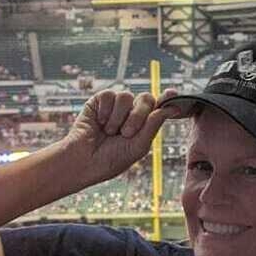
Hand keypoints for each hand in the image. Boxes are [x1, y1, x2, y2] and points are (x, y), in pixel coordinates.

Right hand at [61, 89, 177, 187]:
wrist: (83, 162)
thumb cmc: (110, 159)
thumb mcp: (138, 146)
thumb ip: (153, 125)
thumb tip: (172, 108)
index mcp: (143, 124)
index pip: (159, 106)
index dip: (167, 99)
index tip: (172, 93)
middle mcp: (131, 112)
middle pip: (146, 98)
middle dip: (138, 116)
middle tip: (126, 133)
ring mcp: (115, 106)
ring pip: (126, 96)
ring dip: (118, 117)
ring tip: (109, 132)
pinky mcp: (99, 101)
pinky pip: (109, 95)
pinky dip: (105, 111)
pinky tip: (99, 123)